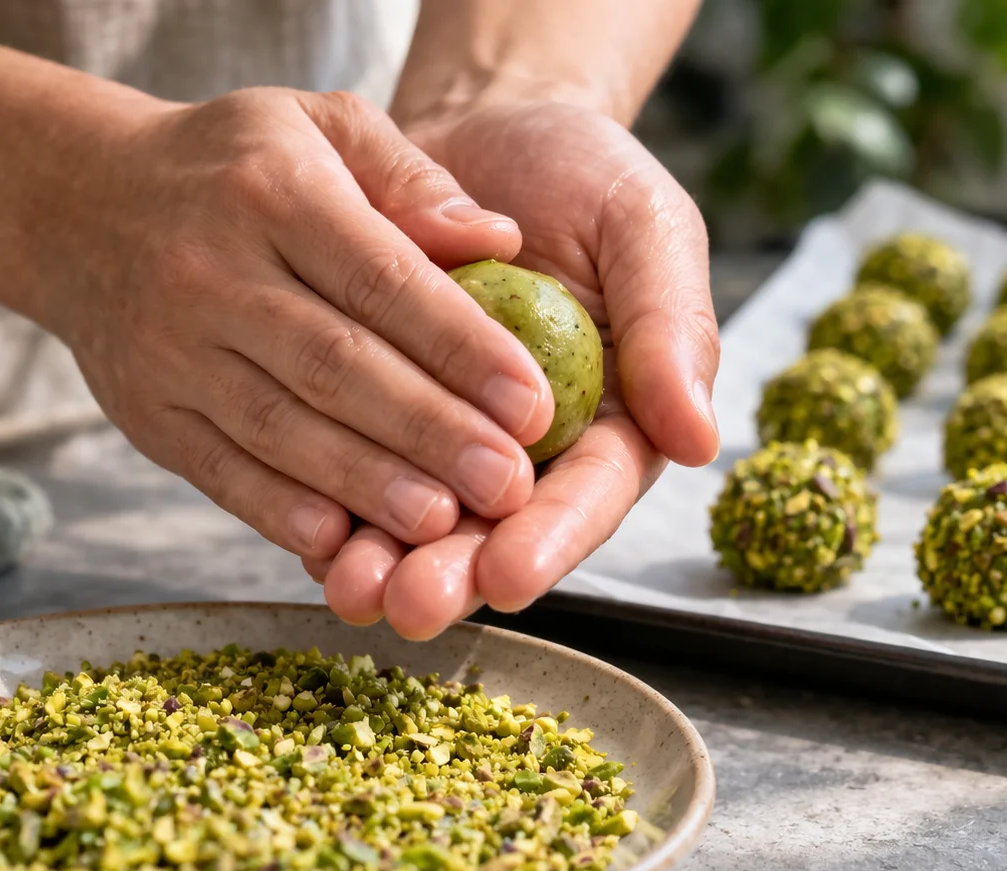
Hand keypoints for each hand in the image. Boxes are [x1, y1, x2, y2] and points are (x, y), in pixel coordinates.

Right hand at [14, 88, 559, 559]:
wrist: (79, 203)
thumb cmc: (237, 166)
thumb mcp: (322, 124)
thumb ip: (413, 178)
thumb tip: (503, 237)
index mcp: (273, 192)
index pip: (381, 278)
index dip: (461, 346)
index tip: (533, 402)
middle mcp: (211, 272)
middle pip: (335, 365)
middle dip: (429, 432)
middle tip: (509, 486)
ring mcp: (170, 351)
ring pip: (280, 428)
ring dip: (366, 484)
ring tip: (444, 526)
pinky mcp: (147, 414)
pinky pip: (220, 471)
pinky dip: (280, 513)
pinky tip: (341, 545)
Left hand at [308, 100, 720, 636]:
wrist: (481, 130)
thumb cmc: (581, 176)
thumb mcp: (645, 227)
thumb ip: (672, 327)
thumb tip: (700, 440)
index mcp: (613, 419)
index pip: (587, 495)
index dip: (551, 540)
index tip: (510, 575)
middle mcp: (533, 448)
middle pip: (499, 531)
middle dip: (455, 575)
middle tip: (411, 604)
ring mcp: (450, 437)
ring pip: (422, 519)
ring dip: (386, 562)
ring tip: (350, 587)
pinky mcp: (382, 415)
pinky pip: (355, 472)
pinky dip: (330, 510)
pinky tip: (306, 539)